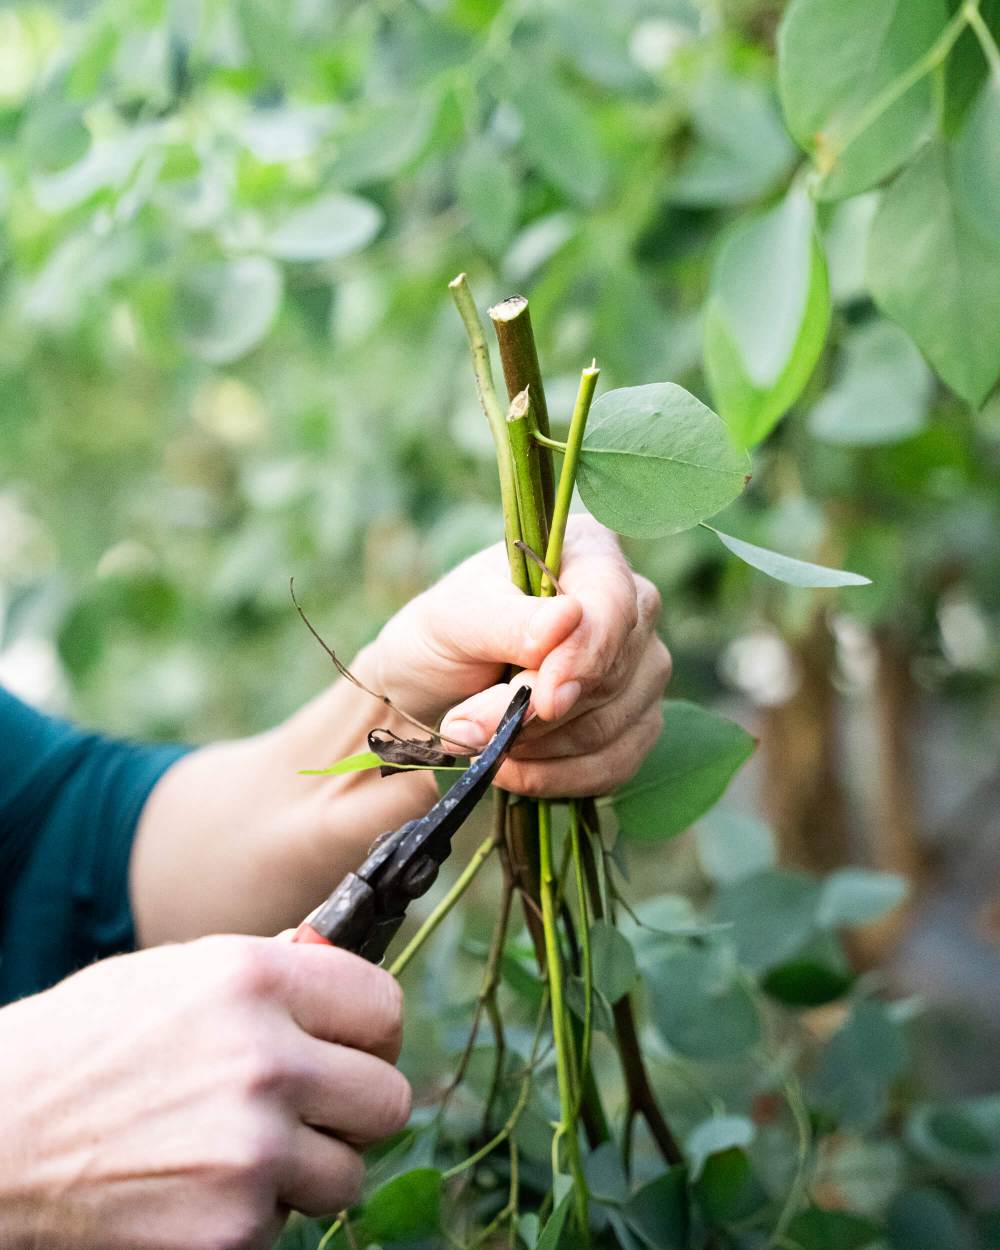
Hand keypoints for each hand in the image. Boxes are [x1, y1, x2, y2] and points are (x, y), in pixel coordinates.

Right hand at [0, 937, 409, 1249]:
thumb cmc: (81, 1046)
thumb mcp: (176, 974)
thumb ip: (269, 972)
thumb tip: (338, 967)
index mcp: (255, 979)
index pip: (384, 1008)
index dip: (370, 1032)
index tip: (352, 1046)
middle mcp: (266, 1060)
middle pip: (387, 1098)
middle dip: (352, 1106)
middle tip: (308, 1107)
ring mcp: (251, 1152)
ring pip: (347, 1173)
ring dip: (307, 1168)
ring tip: (240, 1149)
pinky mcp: (229, 1230)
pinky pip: (286, 1225)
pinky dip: (252, 1215)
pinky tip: (195, 1186)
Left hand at [372, 515, 670, 795]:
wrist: (433, 692)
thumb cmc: (444, 636)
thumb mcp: (456, 618)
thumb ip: (510, 621)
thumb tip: (566, 622)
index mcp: (592, 553)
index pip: (616, 602)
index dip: (585, 655)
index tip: (544, 700)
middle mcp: (634, 607)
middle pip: (613, 673)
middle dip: (535, 711)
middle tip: (468, 721)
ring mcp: (643, 668)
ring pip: (614, 726)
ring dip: (538, 747)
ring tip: (478, 738)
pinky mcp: (636, 724)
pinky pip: (616, 764)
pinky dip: (557, 777)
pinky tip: (511, 769)